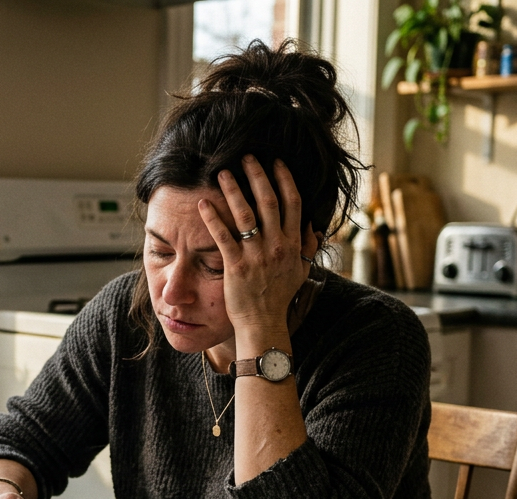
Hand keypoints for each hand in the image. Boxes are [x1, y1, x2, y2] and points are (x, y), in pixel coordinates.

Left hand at [197, 156, 317, 333]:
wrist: (264, 323)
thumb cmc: (280, 297)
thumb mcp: (300, 271)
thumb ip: (307, 248)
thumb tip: (314, 227)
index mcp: (292, 244)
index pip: (292, 203)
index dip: (284, 180)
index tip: (276, 162)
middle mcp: (277, 245)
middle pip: (268, 201)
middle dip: (257, 176)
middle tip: (246, 157)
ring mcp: (256, 255)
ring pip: (245, 215)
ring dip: (233, 191)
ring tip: (222, 173)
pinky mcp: (236, 266)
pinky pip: (223, 237)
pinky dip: (212, 218)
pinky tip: (202, 203)